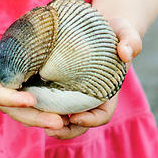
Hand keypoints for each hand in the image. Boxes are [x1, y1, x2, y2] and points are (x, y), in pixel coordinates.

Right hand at [0, 19, 64, 129]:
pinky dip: (44, 100)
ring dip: (47, 113)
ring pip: (26, 106)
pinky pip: (27, 95)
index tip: (31, 100)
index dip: (13, 97)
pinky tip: (67, 100)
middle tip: (63, 123)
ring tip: (75, 118)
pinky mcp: (6, 83)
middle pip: (18, 109)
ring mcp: (0, 88)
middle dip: (38, 117)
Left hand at [45, 16, 140, 139]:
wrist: (100, 26)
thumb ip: (130, 41)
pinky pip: (51, 101)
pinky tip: (28, 102)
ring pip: (64, 117)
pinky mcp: (60, 85)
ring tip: (36, 121)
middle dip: (67, 130)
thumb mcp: (125, 32)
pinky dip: (42, 106)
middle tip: (51, 130)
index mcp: (108, 92)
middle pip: (81, 123)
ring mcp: (75, 94)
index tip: (77, 117)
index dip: (91, 120)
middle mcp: (91, 98)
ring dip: (51, 122)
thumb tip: (125, 53)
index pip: (103, 115)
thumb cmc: (115, 31)